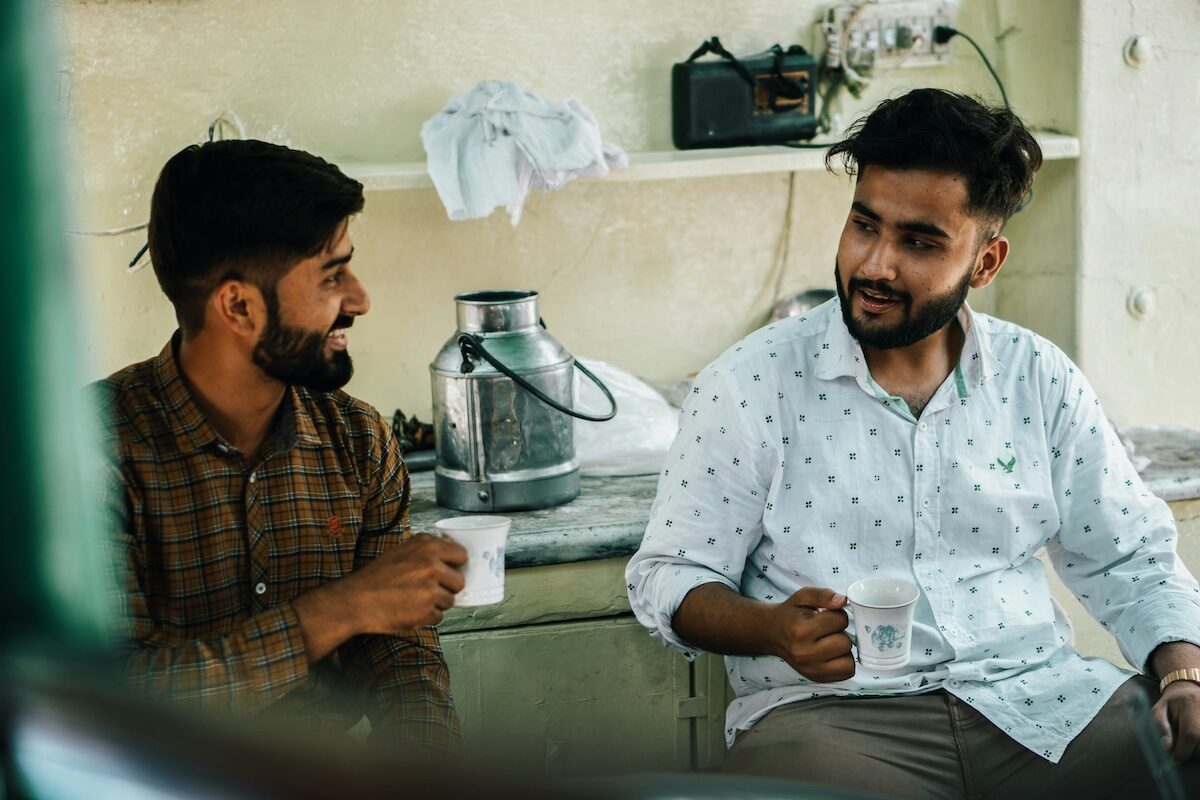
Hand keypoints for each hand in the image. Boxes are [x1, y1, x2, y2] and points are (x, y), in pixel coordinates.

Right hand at [294, 532, 467, 661]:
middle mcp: (431, 565)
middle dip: (446, 587)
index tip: (447, 570)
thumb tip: (453, 550)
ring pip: (450, 600)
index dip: (454, 565)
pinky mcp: (427, 611)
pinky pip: (439, 616)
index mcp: (427, 546)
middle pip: (459, 581)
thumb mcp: (403, 550)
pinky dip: (426, 617)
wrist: (355, 600)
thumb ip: (428, 549)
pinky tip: (409, 610)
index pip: (462, 555)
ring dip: (435, 603)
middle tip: (425, 589)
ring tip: (413, 599)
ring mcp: (430, 589)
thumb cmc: (376, 577)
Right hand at [769, 586, 853, 681]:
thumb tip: (842, 601)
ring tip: (829, 643)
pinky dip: (844, 663)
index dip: (837, 614)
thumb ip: (823, 595)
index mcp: (801, 630)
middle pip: (845, 643)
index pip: (840, 620)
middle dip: (841, 633)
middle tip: (827, 630)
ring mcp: (811, 669)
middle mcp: (805, 653)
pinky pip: (846, 673)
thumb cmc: (791, 614)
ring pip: (848, 661)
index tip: (826, 616)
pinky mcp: (817, 678)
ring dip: (843, 650)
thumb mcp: (803, 597)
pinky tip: (832, 654)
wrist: (773, 634)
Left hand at [1154, 680, 1199, 763]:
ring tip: (1188, 739)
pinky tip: (1196, 739)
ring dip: (1197, 750)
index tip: (1175, 761)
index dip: (1183, 751)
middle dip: (1190, 751)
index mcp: (1190, 703)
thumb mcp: (1159, 709)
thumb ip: (1160, 726)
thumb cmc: (1172, 703)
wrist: (1189, 691)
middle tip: (1180, 748)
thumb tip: (1167, 746)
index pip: (1190, 733)